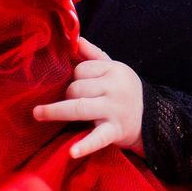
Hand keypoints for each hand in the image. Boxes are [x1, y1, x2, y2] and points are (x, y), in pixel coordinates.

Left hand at [34, 37, 144, 158]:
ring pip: (79, 107)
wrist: (153, 119)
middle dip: (67, 94)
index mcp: (114, 71)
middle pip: (77, 88)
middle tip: (71, 101)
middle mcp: (114, 88)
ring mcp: (114, 110)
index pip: (81, 69)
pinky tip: (72, 152)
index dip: (75, 77)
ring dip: (56, 111)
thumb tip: (76, 38)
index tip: (78, 86)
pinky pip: (98, 137)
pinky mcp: (115, 131)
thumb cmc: (126, 92)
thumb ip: (94, 54)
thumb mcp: (116, 69)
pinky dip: (85, 145)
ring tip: (38, 114)